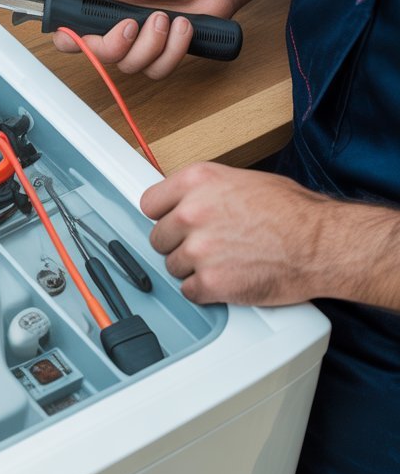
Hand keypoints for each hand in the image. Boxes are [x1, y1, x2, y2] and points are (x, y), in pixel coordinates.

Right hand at [52, 0, 241, 78]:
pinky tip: (183, 26)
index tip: (82, 28)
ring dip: (151, 43)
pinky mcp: (161, 53)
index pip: (67, 28)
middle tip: (133, 23)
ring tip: (167, 17)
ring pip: (128, 65)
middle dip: (113, 45)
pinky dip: (173, 49)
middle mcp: (114, 23)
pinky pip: (156, 70)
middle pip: (94, 54)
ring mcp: (138, 41)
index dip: (68, 35)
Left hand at [139, 162, 328, 305]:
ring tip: (227, 261)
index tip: (171, 222)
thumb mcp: (244, 181)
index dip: (163, 216)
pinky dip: (206, 291)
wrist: (323, 245)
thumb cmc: (295, 213)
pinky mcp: (209, 281)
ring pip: (173, 266)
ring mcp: (198, 249)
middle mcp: (191, 212)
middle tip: (209, 245)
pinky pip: (189, 291)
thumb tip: (186, 202)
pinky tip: (229, 279)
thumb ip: (207, 192)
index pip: (150, 203)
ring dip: (194, 268)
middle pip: (158, 238)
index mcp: (198, 181)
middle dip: (180, 244)